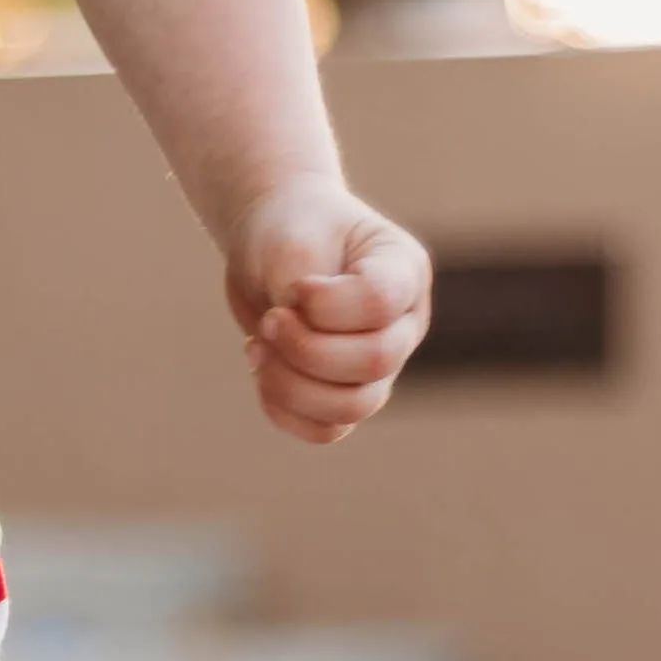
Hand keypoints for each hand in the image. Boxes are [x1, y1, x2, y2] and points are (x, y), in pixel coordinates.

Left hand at [225, 181, 430, 445]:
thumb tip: (296, 350)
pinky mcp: (345, 393)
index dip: (325, 306)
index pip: (380, 304)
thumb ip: (300, 292)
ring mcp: (380, 365)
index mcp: (404, 271)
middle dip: (304, 349)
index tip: (295, 287)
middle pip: (374, 362)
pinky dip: (285, 411)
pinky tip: (261, 372)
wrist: (272, 243)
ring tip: (256, 348)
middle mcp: (403, 323)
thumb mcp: (293, 243)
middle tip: (269, 320)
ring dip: (291, 385)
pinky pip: (326, 430)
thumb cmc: (290, 230)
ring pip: (353, 407)